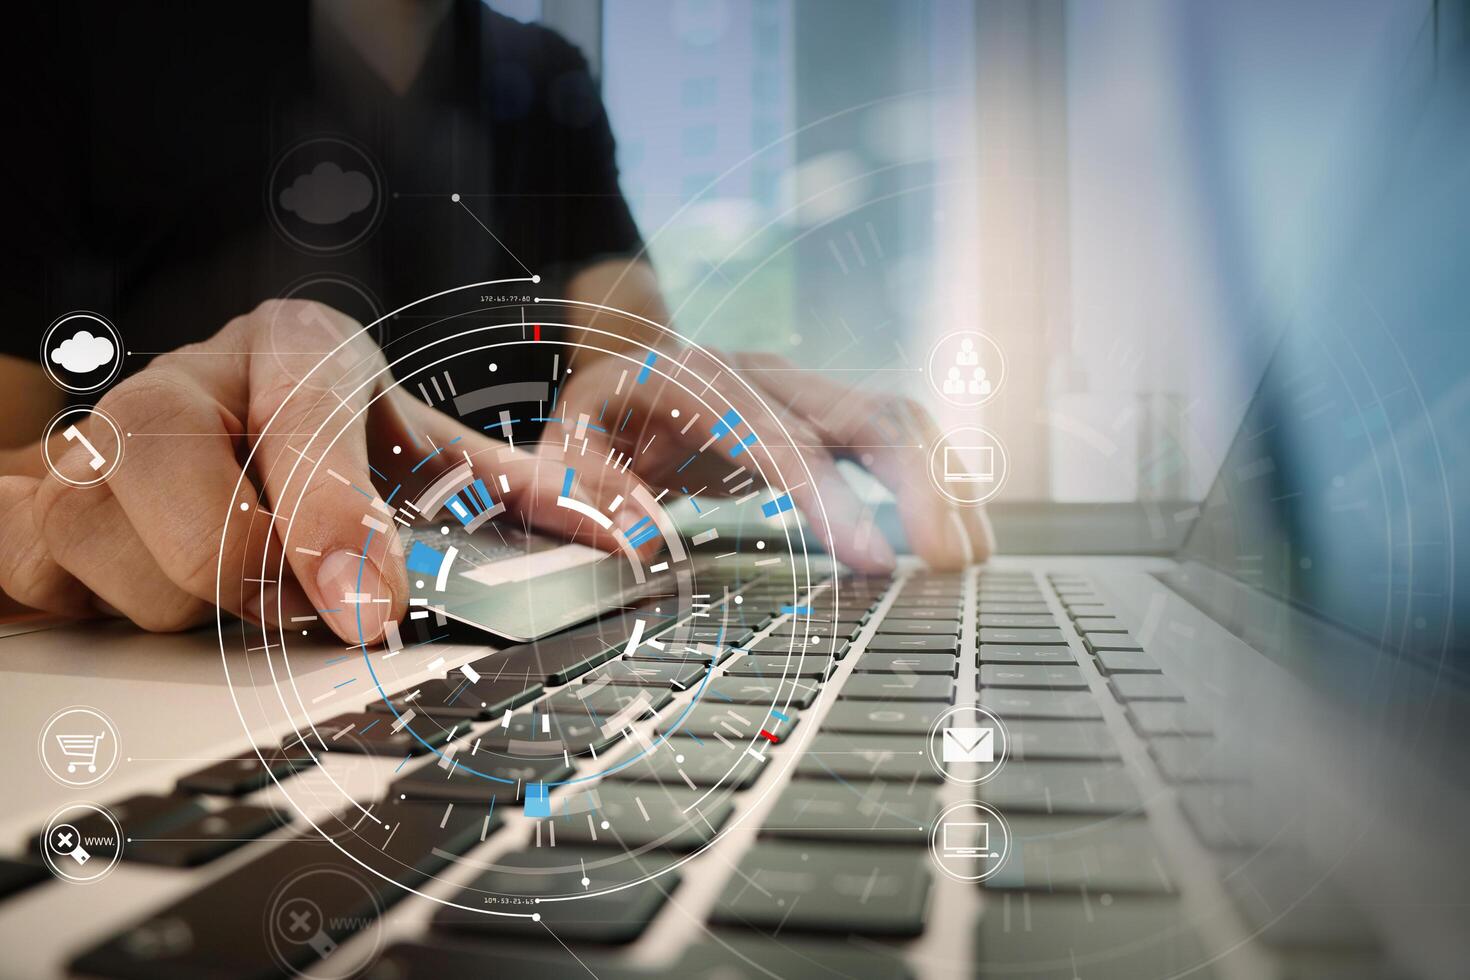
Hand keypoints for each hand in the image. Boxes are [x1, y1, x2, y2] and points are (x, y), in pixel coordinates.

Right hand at [0, 301, 649, 642]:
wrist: (187, 426)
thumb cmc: (318, 442)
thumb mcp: (419, 450)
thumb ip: (518, 488)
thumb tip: (634, 527)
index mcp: (296, 348)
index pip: (310, 423)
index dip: (337, 520)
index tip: (369, 608)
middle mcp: (187, 378)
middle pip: (209, 529)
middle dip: (265, 586)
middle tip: (293, 581)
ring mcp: (94, 438)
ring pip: (138, 579)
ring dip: (197, 605)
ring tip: (227, 567)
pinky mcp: (27, 500)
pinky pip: (49, 587)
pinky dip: (103, 606)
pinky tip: (138, 576)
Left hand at [551, 346, 992, 572]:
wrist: (617, 376)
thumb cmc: (594, 426)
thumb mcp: (561, 451)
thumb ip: (586, 491)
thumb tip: (644, 539)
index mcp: (693, 381)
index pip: (777, 438)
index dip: (832, 499)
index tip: (874, 562)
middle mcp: (761, 374)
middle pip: (862, 413)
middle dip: (919, 486)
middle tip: (949, 564)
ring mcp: (800, 387)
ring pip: (894, 417)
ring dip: (942, 481)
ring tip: (970, 557)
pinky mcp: (823, 411)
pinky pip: (892, 435)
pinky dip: (931, 478)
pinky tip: (951, 530)